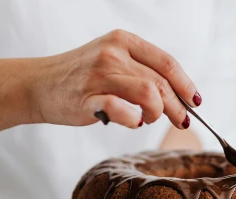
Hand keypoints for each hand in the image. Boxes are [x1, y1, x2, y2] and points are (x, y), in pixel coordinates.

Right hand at [0, 30, 201, 138]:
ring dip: (157, 112)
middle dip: (177, 106)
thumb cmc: (81, 78)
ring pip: (148, 93)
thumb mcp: (112, 61)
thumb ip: (140, 71)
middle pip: (160, 82)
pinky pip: (122, 110)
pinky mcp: (87, 98)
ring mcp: (99, 74)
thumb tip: (177, 96)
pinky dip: (133, 119)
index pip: (167, 62)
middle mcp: (113, 53)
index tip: (195, 102)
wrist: (40, 85)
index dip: (186, 85)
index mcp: (123, 41)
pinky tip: (131, 121)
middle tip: (181, 121)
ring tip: (149, 119)